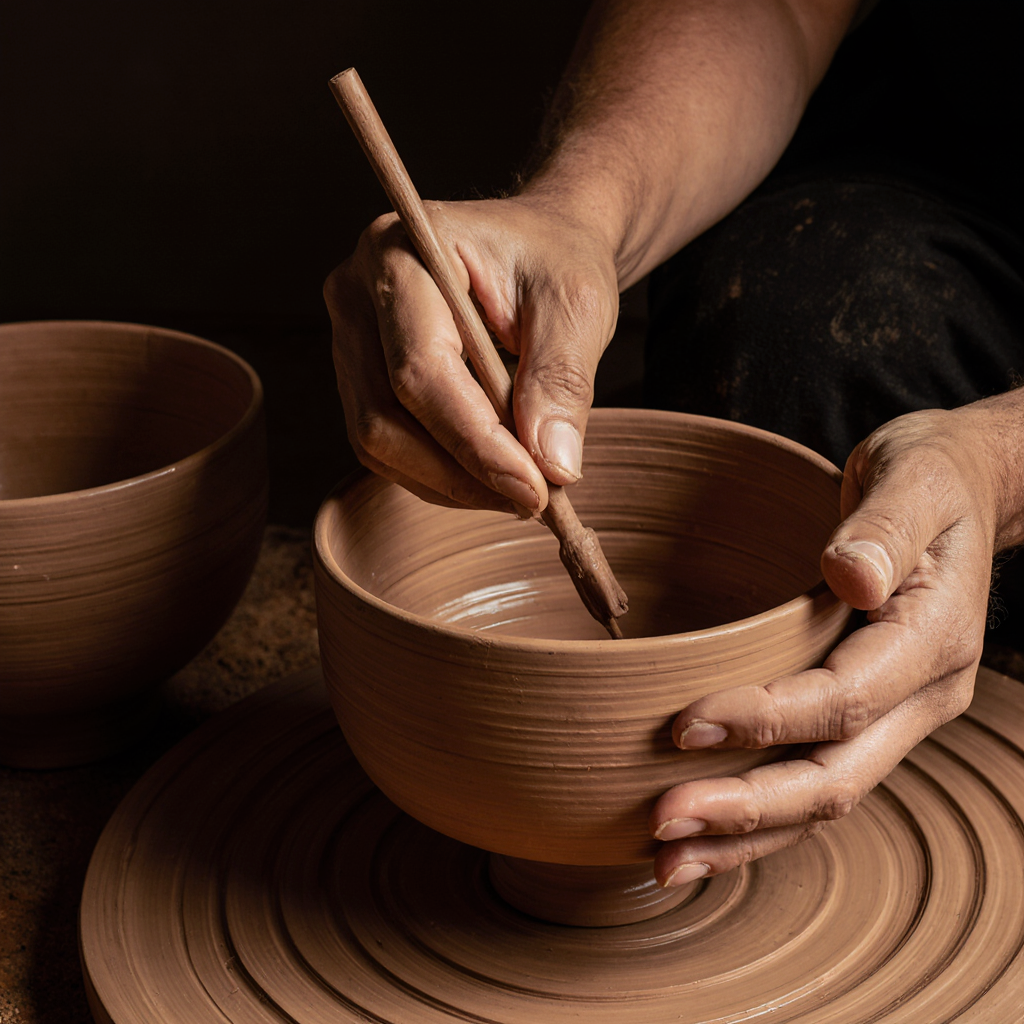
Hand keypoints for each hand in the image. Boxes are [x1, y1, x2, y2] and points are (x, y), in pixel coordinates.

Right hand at [323, 196, 618, 513]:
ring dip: (451, 483)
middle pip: (384, 416)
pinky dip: (439, 474)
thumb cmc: (555, 258)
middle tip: (535, 498)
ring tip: (520, 488)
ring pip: (378, 442)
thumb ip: (563, 380)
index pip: (421, 370)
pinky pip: (385, 446)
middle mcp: (356, 292)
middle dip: (461, 473)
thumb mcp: (577, 305)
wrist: (539, 244)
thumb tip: (552, 466)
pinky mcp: (359, 374)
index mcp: (401, 252)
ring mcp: (349, 337)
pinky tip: (491, 474)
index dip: (475, 442)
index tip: (536, 488)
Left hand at [649, 394, 1023, 886]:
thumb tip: (849, 575)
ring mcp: (896, 714)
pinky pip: (813, 777)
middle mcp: (920, 694)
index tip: (684, 723)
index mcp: (932, 639)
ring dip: (744, 835)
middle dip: (745, 809)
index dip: (765, 719)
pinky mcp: (864, 716)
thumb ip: (884, 528)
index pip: (844, 700)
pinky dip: (758, 815)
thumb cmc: (931, 480)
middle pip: (834, 778)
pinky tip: (704, 833)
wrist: (964, 492)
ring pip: (822, 799)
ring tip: (667, 858)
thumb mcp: (915, 479)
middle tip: (661, 821)